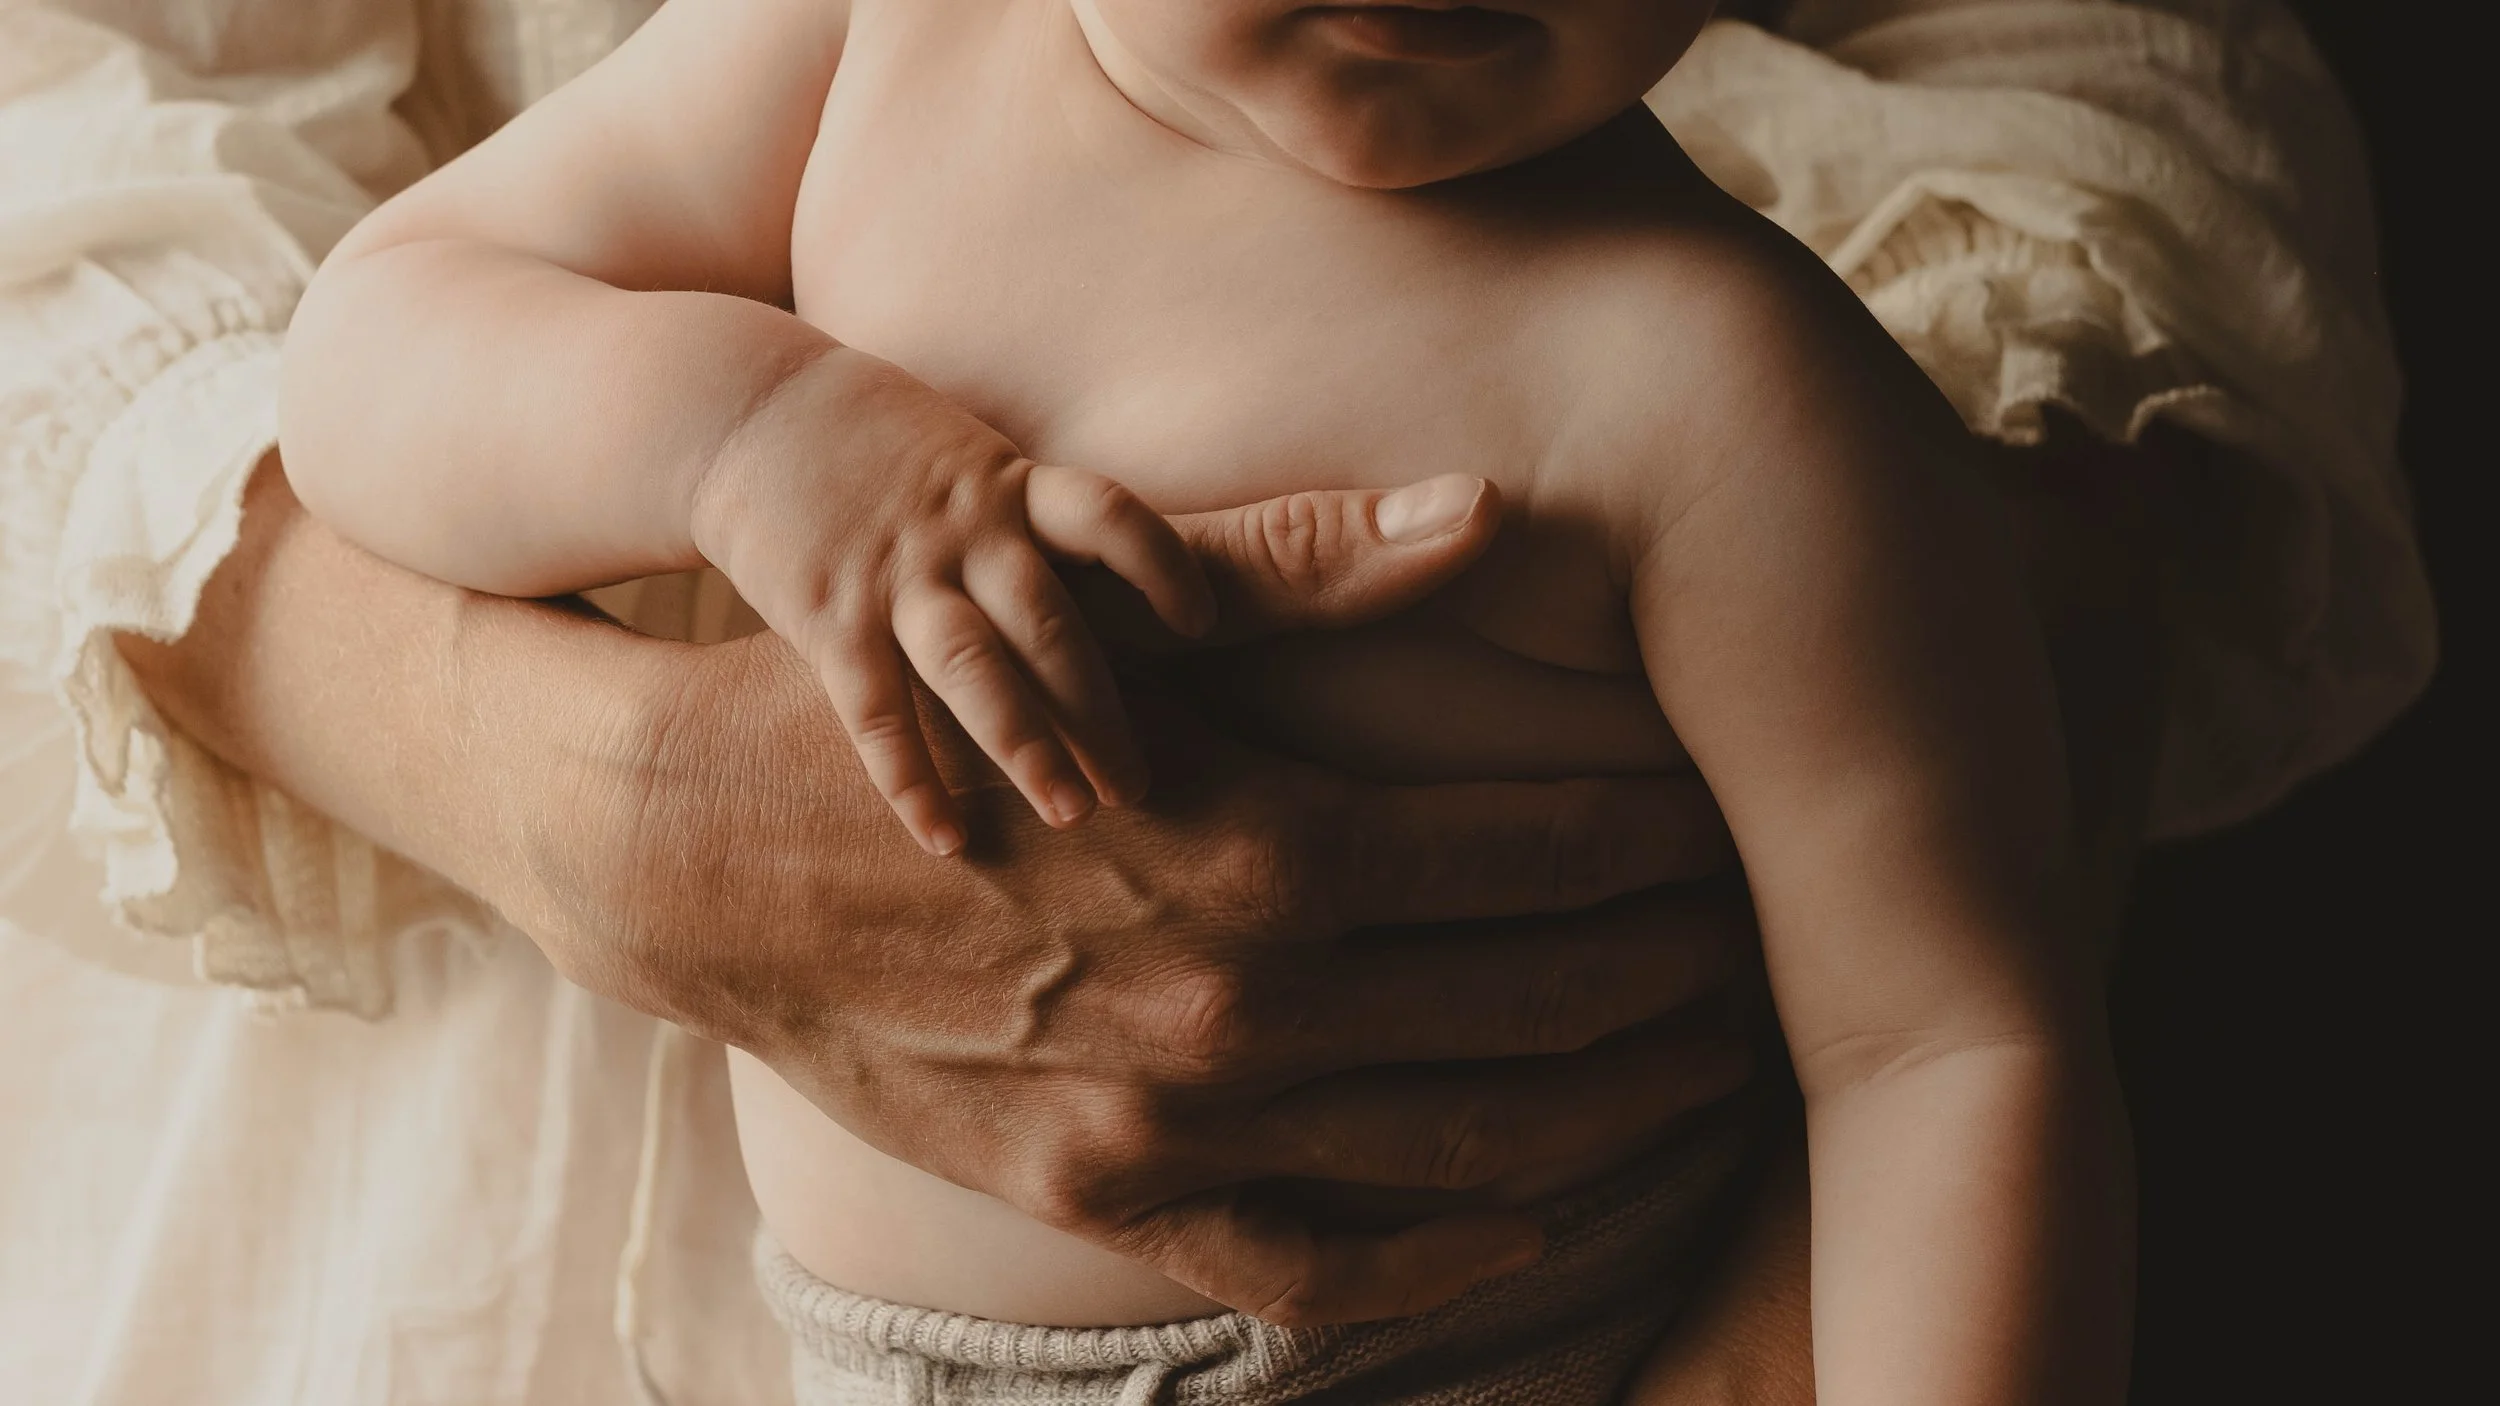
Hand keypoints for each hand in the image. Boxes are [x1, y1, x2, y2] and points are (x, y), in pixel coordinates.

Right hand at [529, 481, 1751, 1326]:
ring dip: (1612, 1110)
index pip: (1548, 864)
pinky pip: (1315, 1267)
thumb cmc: (941, 706)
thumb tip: (1493, 510)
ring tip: (1700, 1067)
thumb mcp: (1114, 619)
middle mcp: (1244, 1009)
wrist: (717, 854)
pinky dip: (1444, 1256)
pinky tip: (1536, 1216)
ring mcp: (1173, 1126)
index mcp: (1273, 850)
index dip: (1665, 852)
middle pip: (1539, 1010)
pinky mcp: (1103, 1199)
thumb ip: (1317, 570)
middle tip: (1751, 952)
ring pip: (1465, 1150)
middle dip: (1674, 980)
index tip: (1730, 838)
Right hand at [688, 346, 1214, 853]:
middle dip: (1101, 710)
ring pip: (973, 669)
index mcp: (1009, 489)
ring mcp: (895, 576)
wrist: (746, 411)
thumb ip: (1039, 526)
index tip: (1201, 623)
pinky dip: (910, 779)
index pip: (1108, 516)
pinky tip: (945, 838)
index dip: (1160, 566)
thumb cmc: (882, 449)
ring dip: (1026, 747)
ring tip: (1072, 817)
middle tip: (1140, 789)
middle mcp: (962, 534)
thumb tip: (1132, 598)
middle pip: (1050, 624)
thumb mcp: (974, 462)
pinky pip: (875, 710)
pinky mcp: (827, 616)